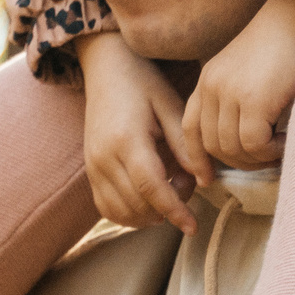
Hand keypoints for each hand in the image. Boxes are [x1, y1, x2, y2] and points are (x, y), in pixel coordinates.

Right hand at [77, 31, 208, 232]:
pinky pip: (107, 208)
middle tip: (186, 181)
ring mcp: (93, 166)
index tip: (193, 226)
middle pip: (137, 205)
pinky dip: (130, 214)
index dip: (174, 210)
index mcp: (126, 139)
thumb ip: (185, 144)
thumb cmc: (143, 82)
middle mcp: (104, 157)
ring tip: (168, 185)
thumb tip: (205, 180)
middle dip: (167, 208)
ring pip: (121, 212)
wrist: (107, 68)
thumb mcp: (170, 105)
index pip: (151, 187)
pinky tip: (149, 197)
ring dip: (150, 213)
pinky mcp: (90, 171)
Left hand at [184, 0, 294, 169]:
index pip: (190, 128)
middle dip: (241, 162)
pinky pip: (254, 145)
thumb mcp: (250, 72)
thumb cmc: (285, 43)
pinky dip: (272, 151)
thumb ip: (240, 100)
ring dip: (260, 157)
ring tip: (281, 144)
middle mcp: (211, 87)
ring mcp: (229, 93)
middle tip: (269, 157)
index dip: (197, 158)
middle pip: (214, 146)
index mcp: (208, 80)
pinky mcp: (253, 99)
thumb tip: (246, 144)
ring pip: (234, 149)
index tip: (208, 179)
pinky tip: (287, 137)